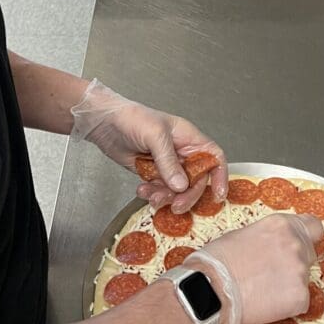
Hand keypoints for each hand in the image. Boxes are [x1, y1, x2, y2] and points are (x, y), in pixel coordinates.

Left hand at [70, 80, 227, 213]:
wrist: (104, 122)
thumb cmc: (131, 118)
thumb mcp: (154, 136)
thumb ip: (169, 162)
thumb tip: (182, 185)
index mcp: (188, 138)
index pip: (213, 157)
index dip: (220, 176)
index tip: (218, 195)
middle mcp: (181, 152)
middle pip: (196, 180)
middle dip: (187, 195)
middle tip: (176, 206)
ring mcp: (166, 164)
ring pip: (177, 189)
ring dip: (166, 196)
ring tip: (151, 196)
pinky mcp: (152, 172)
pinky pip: (160, 189)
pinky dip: (152, 194)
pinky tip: (141, 189)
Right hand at [184, 214, 322, 323]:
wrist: (210, 289)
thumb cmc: (218, 261)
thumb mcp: (242, 234)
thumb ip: (268, 237)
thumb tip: (272, 245)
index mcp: (282, 225)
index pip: (313, 226)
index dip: (306, 237)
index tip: (299, 245)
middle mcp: (296, 244)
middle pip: (309, 254)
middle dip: (294, 262)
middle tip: (272, 273)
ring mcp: (300, 271)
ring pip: (303, 279)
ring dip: (288, 284)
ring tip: (263, 289)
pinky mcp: (300, 297)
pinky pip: (300, 301)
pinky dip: (286, 304)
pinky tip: (266, 302)